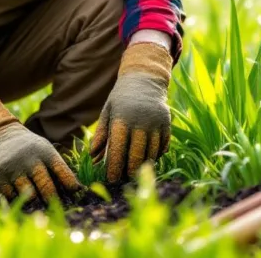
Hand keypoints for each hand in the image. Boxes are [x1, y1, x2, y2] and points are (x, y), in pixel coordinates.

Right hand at [0, 96, 80, 200]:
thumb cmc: (29, 148)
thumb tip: (77, 190)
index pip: (62, 170)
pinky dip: (19, 201)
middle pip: (46, 187)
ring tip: (42, 208)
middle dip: (54, 200)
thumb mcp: (44, 149)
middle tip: (59, 208)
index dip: (71, 185)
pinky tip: (23, 201)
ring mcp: (13, 168)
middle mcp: (30, 159)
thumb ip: (57, 166)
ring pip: (30, 195)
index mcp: (45, 151)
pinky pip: (12, 197)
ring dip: (37, 204)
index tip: (76, 194)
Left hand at [90, 41, 172, 182]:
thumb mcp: (107, 112)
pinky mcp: (167, 124)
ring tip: (135, 172)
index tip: (111, 179)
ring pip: (151, 153)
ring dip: (143, 165)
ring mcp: (156, 123)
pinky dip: (156, 156)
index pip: (117, 149)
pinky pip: (163, 147)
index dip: (114, 167)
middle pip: (136, 155)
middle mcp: (141, 121)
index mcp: (122, 119)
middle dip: (130, 171)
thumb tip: (93, 158)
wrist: (145, 79)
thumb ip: (100, 134)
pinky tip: (148, 159)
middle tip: (124, 179)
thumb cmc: (121, 99)